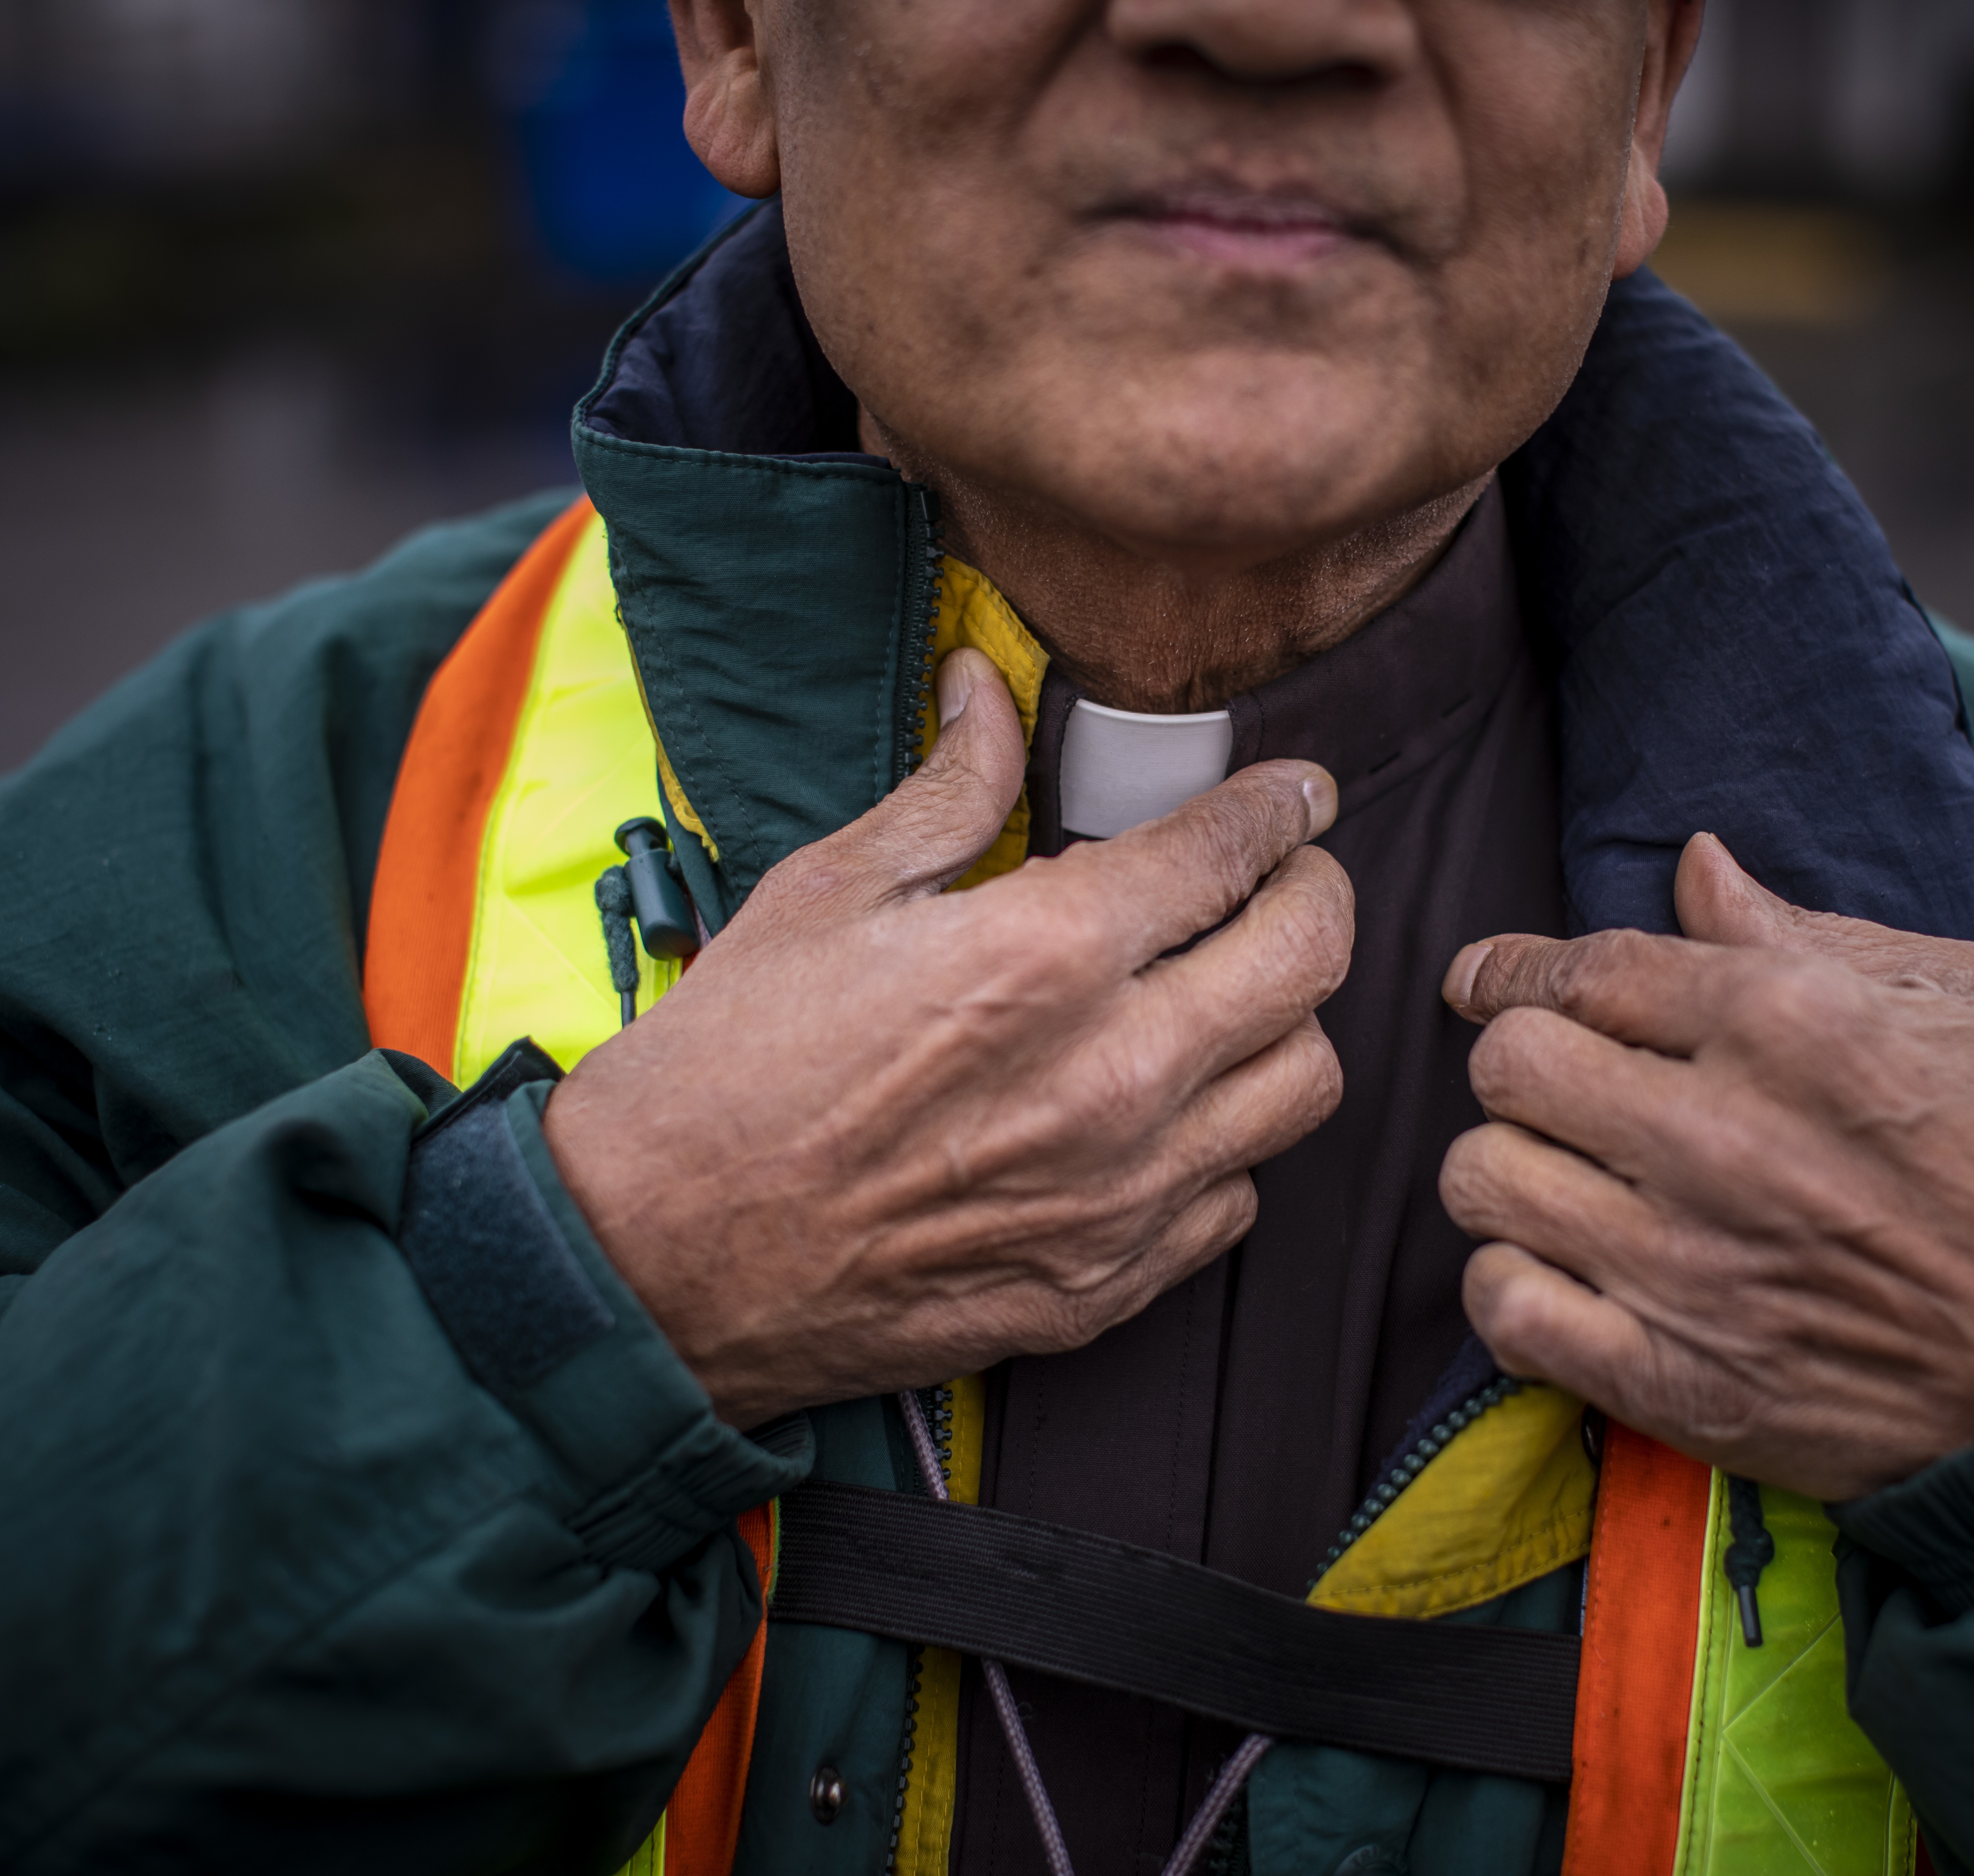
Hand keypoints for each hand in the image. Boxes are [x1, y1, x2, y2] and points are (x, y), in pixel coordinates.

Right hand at [546, 649, 1351, 1426]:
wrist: (659, 1259)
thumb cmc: (729, 1068)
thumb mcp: (830, 893)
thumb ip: (949, 792)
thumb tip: (988, 688)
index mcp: (1047, 956)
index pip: (1235, 849)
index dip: (1283, 804)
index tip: (1293, 794)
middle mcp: (1114, 1078)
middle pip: (1313, 960)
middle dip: (1314, 894)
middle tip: (1280, 878)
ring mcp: (1122, 1194)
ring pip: (1304, 1084)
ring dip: (1284, 1023)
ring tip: (1227, 995)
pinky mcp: (1106, 1284)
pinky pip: (1239, 1197)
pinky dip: (1225, 1142)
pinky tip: (1165, 1111)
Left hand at [1437, 833, 1973, 1500]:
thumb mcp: (1962, 998)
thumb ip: (1806, 930)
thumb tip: (1696, 869)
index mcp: (1790, 1024)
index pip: (1585, 968)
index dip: (1515, 969)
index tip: (1488, 981)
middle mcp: (1723, 1138)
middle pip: (1510, 1065)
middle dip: (1520, 1062)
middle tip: (1562, 1088)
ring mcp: (1691, 1267)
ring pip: (1484, 1180)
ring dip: (1510, 1170)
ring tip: (1565, 1179)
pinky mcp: (1679, 1379)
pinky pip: (1507, 1311)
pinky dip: (1512, 1288)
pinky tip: (1565, 1274)